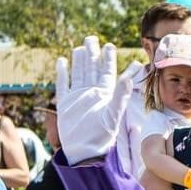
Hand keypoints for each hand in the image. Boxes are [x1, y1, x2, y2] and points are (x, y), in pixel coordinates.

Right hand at [54, 37, 121, 163]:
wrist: (84, 151)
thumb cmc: (102, 136)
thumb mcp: (113, 114)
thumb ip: (120, 95)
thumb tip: (129, 78)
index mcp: (105, 94)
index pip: (107, 71)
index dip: (108, 59)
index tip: (109, 46)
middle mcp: (92, 93)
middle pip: (92, 68)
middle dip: (92, 54)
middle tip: (92, 38)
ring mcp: (78, 97)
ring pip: (78, 73)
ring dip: (79, 60)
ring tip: (80, 47)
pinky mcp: (65, 103)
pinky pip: (63, 85)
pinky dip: (62, 73)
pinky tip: (61, 62)